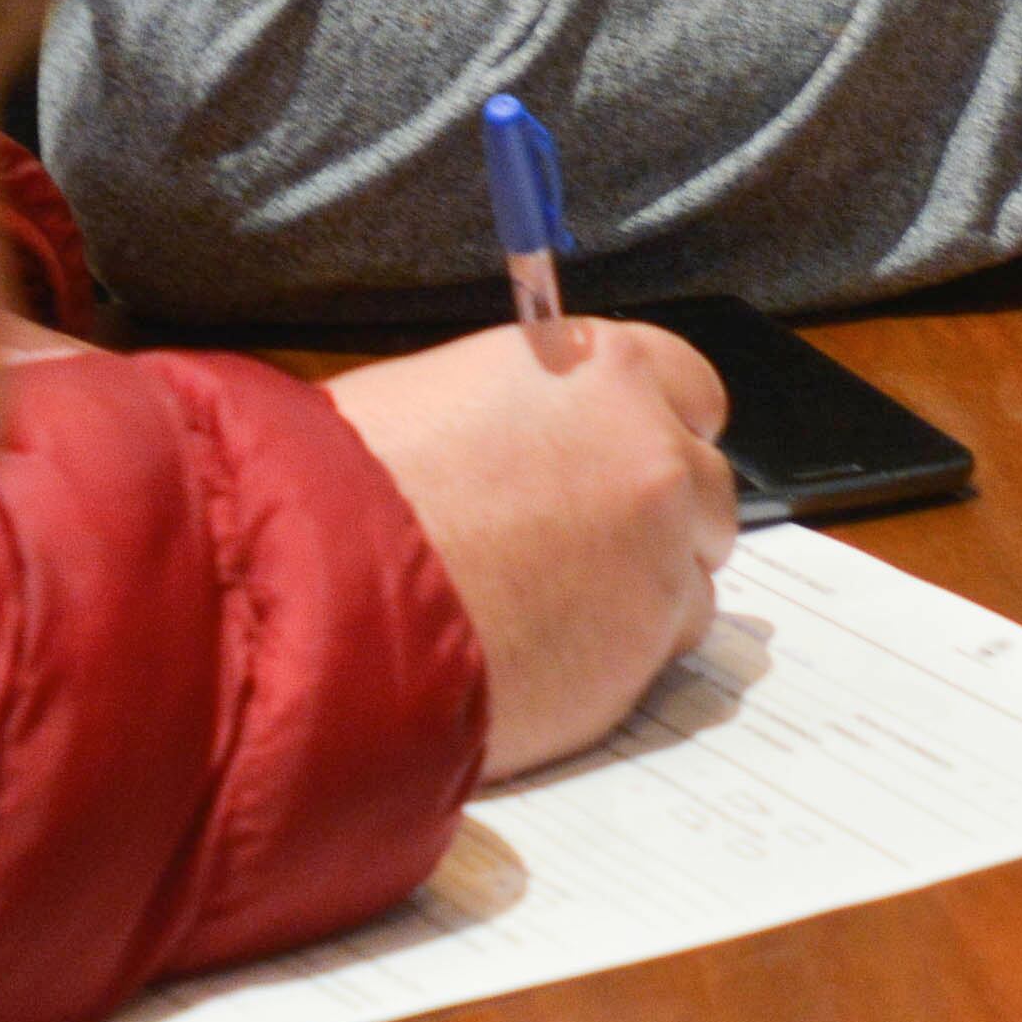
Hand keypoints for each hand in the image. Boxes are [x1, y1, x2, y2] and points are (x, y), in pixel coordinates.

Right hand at [325, 319, 736, 778]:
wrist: (318, 598)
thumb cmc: (344, 490)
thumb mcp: (435, 400)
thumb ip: (523, 412)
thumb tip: (535, 435)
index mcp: (599, 365)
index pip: (689, 385)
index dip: (654, 426)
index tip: (626, 459)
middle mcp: (651, 447)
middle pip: (703, 481)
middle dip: (656, 513)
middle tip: (584, 548)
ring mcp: (662, 549)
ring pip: (692, 570)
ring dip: (644, 588)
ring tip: (552, 610)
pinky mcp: (651, 644)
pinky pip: (668, 647)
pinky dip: (624, 655)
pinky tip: (551, 656)